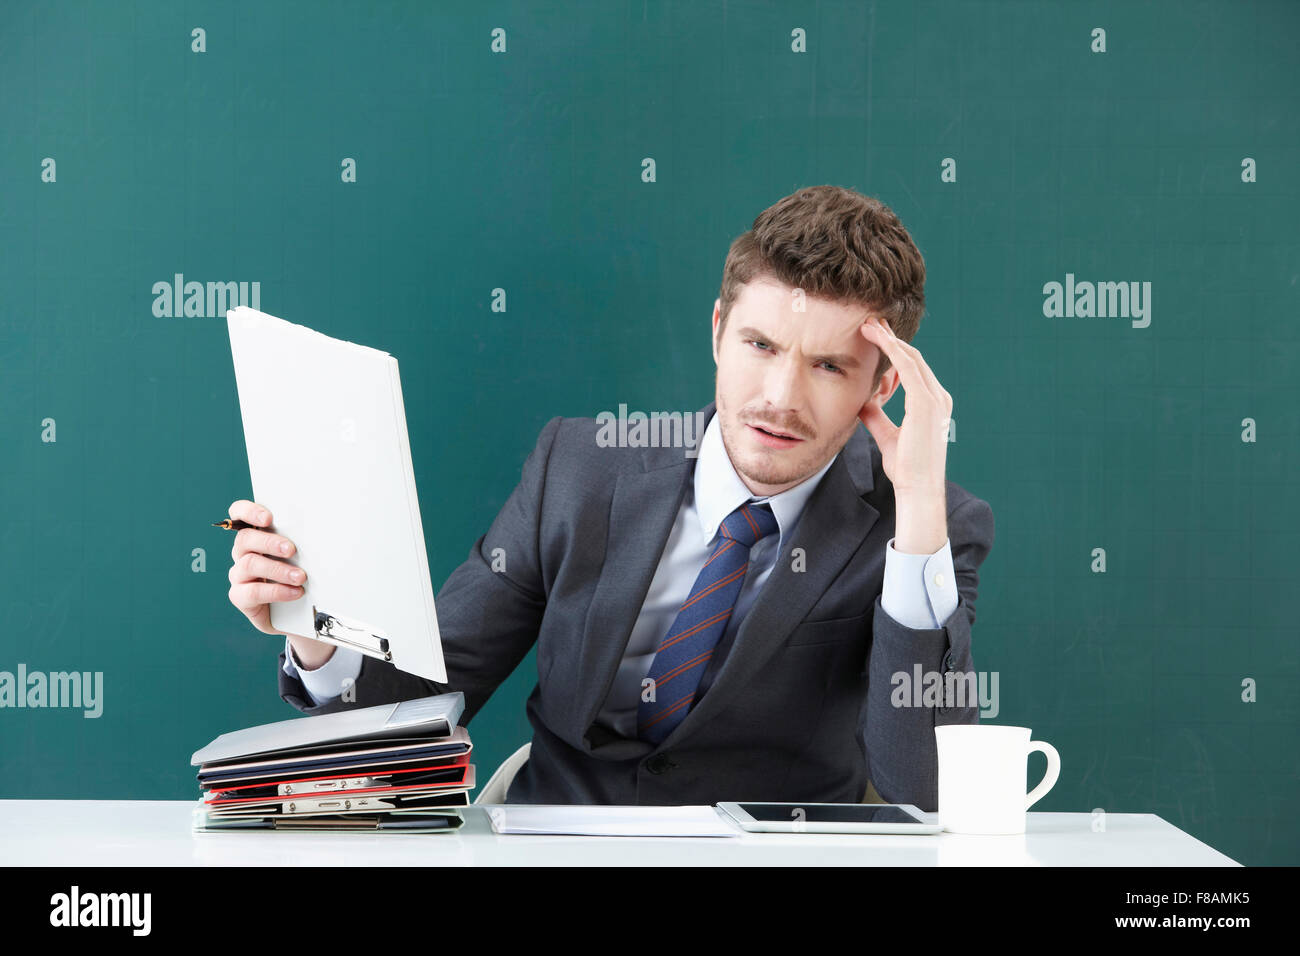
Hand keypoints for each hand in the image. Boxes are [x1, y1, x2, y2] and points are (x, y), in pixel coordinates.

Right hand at [226, 499, 309, 636]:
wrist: (292, 611)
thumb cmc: (295, 575)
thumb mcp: (298, 555)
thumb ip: (298, 541)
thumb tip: (316, 531)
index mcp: (254, 537)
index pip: (239, 515)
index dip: (248, 512)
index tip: (268, 518)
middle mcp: (242, 553)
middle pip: (245, 539)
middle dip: (270, 543)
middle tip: (292, 550)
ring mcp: (239, 575)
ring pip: (249, 564)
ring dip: (278, 569)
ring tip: (300, 577)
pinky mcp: (239, 597)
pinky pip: (253, 592)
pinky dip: (277, 591)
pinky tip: (295, 592)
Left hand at [857, 317, 952, 495]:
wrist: (918, 488)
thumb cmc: (906, 467)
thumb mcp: (888, 436)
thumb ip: (877, 416)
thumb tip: (862, 402)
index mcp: (933, 404)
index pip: (913, 370)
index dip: (894, 351)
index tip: (876, 337)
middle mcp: (938, 397)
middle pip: (913, 358)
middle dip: (891, 339)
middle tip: (870, 322)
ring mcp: (935, 398)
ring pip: (910, 358)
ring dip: (888, 339)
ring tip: (868, 325)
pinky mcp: (926, 403)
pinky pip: (907, 368)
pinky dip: (891, 350)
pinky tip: (876, 339)